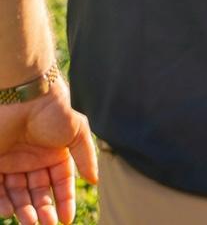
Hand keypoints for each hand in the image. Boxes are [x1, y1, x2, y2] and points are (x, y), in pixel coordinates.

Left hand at [0, 87, 98, 224]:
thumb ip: (86, 156)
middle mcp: (35, 160)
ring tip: (30, 223)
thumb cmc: (54, 111)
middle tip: (48, 224)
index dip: (64, 199)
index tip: (66, 218)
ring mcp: (14, 162)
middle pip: (39, 191)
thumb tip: (95, 181)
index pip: (61, 181)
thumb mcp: (77, 131)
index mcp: (56, 152)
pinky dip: (2, 203)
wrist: (24, 97)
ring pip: (18, 194)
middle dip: (44, 209)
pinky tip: (10, 212)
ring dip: (24, 210)